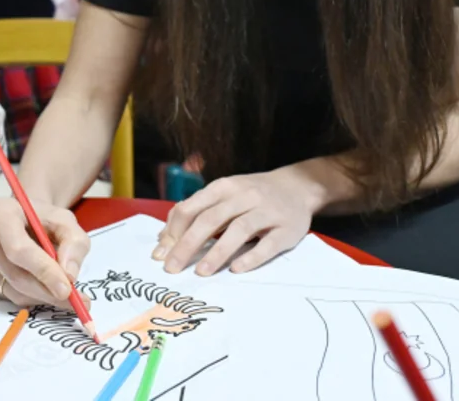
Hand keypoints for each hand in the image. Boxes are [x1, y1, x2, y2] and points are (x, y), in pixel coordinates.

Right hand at [0, 197, 89, 307]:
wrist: (23, 220)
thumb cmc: (43, 219)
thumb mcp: (66, 221)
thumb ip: (74, 243)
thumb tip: (69, 274)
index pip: (18, 248)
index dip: (42, 270)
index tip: (67, 289)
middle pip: (14, 274)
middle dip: (46, 291)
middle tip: (74, 301)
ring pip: (13, 290)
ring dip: (42, 297)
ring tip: (64, 293)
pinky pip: (8, 297)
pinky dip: (32, 298)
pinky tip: (44, 287)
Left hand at [153, 167, 317, 275]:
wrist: (297, 186)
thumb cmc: (252, 195)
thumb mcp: (224, 195)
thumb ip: (196, 212)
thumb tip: (164, 238)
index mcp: (223, 187)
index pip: (192, 207)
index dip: (174, 231)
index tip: (161, 254)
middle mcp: (244, 196)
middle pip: (211, 219)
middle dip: (188, 244)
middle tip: (173, 268)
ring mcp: (267, 211)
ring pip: (238, 230)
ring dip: (217, 252)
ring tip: (201, 272)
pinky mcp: (287, 229)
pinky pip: (268, 244)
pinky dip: (251, 257)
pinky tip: (236, 269)